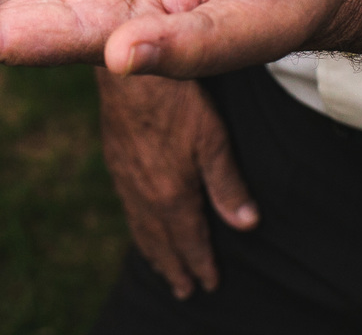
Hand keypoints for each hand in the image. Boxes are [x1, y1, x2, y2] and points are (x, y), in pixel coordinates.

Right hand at [97, 69, 256, 297]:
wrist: (127, 70)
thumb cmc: (175, 98)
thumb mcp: (212, 139)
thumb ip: (227, 184)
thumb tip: (246, 224)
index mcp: (171, 194)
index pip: (189, 240)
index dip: (201, 264)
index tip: (209, 284)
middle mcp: (145, 193)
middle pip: (161, 241)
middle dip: (174, 267)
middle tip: (183, 291)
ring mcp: (126, 177)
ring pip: (140, 226)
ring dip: (153, 251)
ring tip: (161, 268)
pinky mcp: (115, 159)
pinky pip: (126, 205)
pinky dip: (136, 225)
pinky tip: (139, 221)